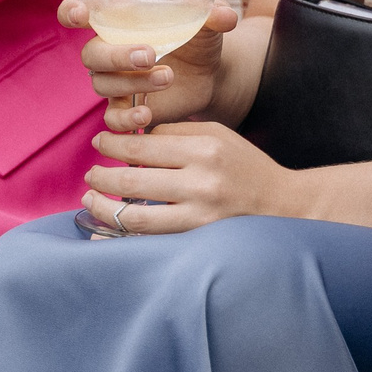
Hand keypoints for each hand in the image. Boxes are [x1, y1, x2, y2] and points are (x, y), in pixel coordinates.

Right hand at [62, 0, 240, 131]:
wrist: (210, 74)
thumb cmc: (198, 39)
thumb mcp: (207, 24)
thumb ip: (214, 14)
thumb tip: (226, 15)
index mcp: (118, 21)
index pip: (79, 13)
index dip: (72, 12)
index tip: (81, 14)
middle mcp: (108, 51)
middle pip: (91, 55)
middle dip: (116, 55)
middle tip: (150, 55)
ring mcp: (114, 82)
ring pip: (103, 85)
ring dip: (133, 82)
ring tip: (168, 77)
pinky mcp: (125, 108)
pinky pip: (111, 118)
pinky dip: (126, 118)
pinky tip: (148, 114)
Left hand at [79, 120, 300, 232]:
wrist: (282, 204)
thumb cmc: (244, 166)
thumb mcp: (217, 135)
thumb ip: (176, 133)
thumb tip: (133, 138)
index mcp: (204, 148)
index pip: (144, 145)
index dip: (114, 144)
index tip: (100, 143)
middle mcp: (201, 181)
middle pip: (133, 177)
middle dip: (102, 174)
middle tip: (90, 172)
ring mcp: (198, 214)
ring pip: (134, 213)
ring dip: (103, 207)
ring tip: (90, 198)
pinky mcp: (197, 238)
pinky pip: (149, 237)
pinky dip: (121, 234)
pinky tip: (103, 229)